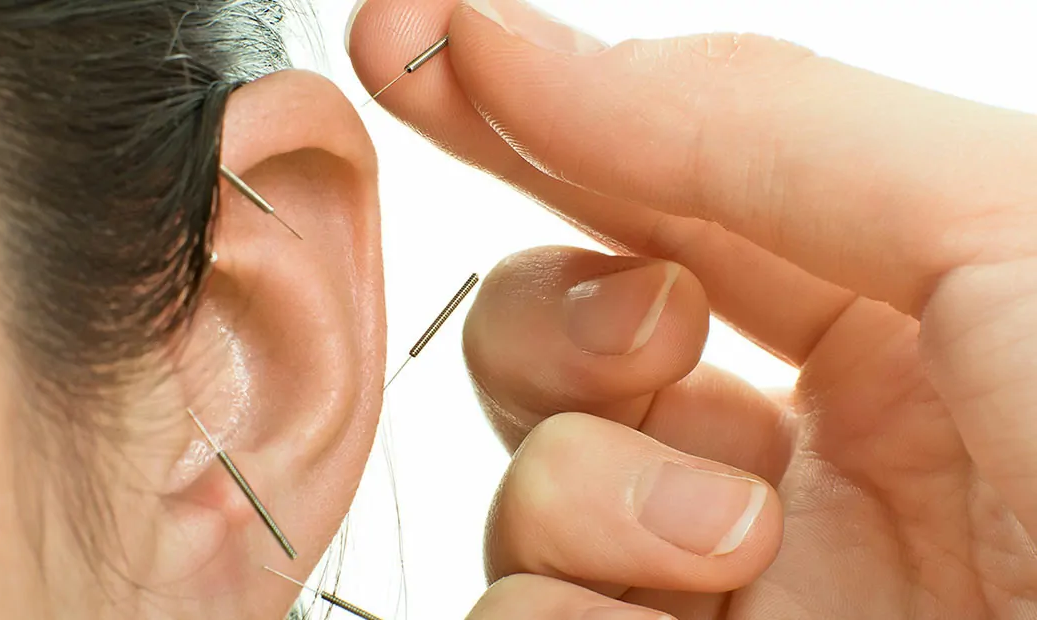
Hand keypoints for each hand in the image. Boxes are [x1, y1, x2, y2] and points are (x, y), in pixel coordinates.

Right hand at [348, 0, 1036, 617]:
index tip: (407, 43)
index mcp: (895, 314)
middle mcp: (804, 444)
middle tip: (649, 337)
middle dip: (553, 318)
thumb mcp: (998, 231)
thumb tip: (526, 48)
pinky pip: (519, 616)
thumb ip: (752, 122)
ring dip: (586, 490)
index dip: (522, 106)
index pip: (656, 182)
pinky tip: (679, 613)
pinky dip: (562, 606)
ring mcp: (733, 579)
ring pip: (528, 484)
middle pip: (562, 337)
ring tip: (731, 537)